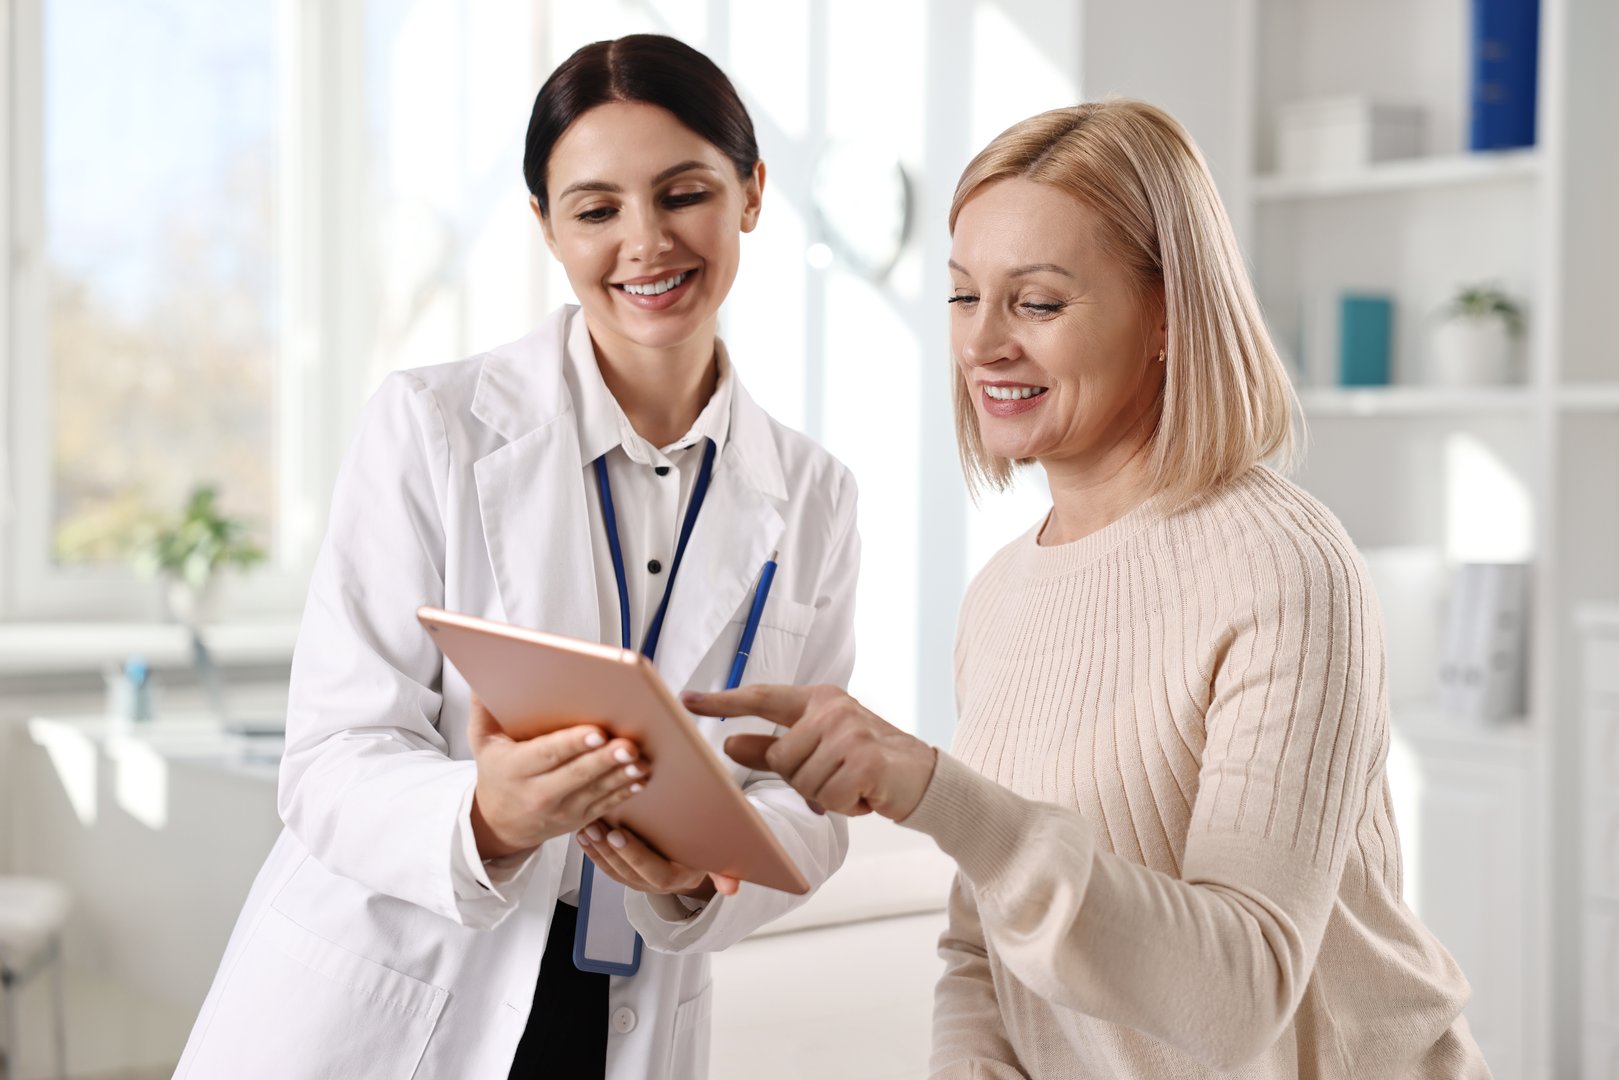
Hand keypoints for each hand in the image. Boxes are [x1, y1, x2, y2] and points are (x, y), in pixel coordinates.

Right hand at [466, 693, 648, 859]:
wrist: (499, 823)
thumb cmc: (497, 773)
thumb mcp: (482, 742)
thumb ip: (484, 710)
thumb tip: (482, 679)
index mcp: (516, 769)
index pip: (547, 754)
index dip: (573, 743)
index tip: (596, 730)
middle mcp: (539, 792)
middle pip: (577, 774)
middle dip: (604, 759)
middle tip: (627, 744)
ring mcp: (562, 809)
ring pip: (597, 791)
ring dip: (621, 776)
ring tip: (640, 760)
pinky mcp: (580, 818)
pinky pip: (606, 805)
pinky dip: (626, 791)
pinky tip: (641, 777)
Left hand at [577, 823, 740, 900]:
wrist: (697, 861)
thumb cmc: (707, 851)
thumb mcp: (720, 859)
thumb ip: (725, 872)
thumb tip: (732, 888)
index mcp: (677, 879)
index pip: (651, 870)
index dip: (632, 853)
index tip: (617, 833)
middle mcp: (654, 885)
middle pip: (626, 870)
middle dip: (607, 848)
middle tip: (594, 826)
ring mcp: (638, 882)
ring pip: (612, 869)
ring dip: (596, 850)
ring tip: (585, 828)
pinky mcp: (627, 876)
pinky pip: (606, 868)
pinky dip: (593, 853)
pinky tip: (583, 836)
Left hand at [685, 684, 937, 821]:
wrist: (925, 778)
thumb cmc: (868, 762)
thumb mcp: (820, 748)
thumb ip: (773, 746)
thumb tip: (729, 743)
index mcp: (819, 699)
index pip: (762, 698)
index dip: (723, 701)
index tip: (687, 700)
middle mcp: (833, 709)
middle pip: (781, 758)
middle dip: (802, 779)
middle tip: (835, 778)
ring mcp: (850, 731)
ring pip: (804, 781)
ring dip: (827, 795)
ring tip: (853, 785)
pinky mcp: (864, 759)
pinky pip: (829, 796)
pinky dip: (845, 805)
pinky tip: (864, 794)